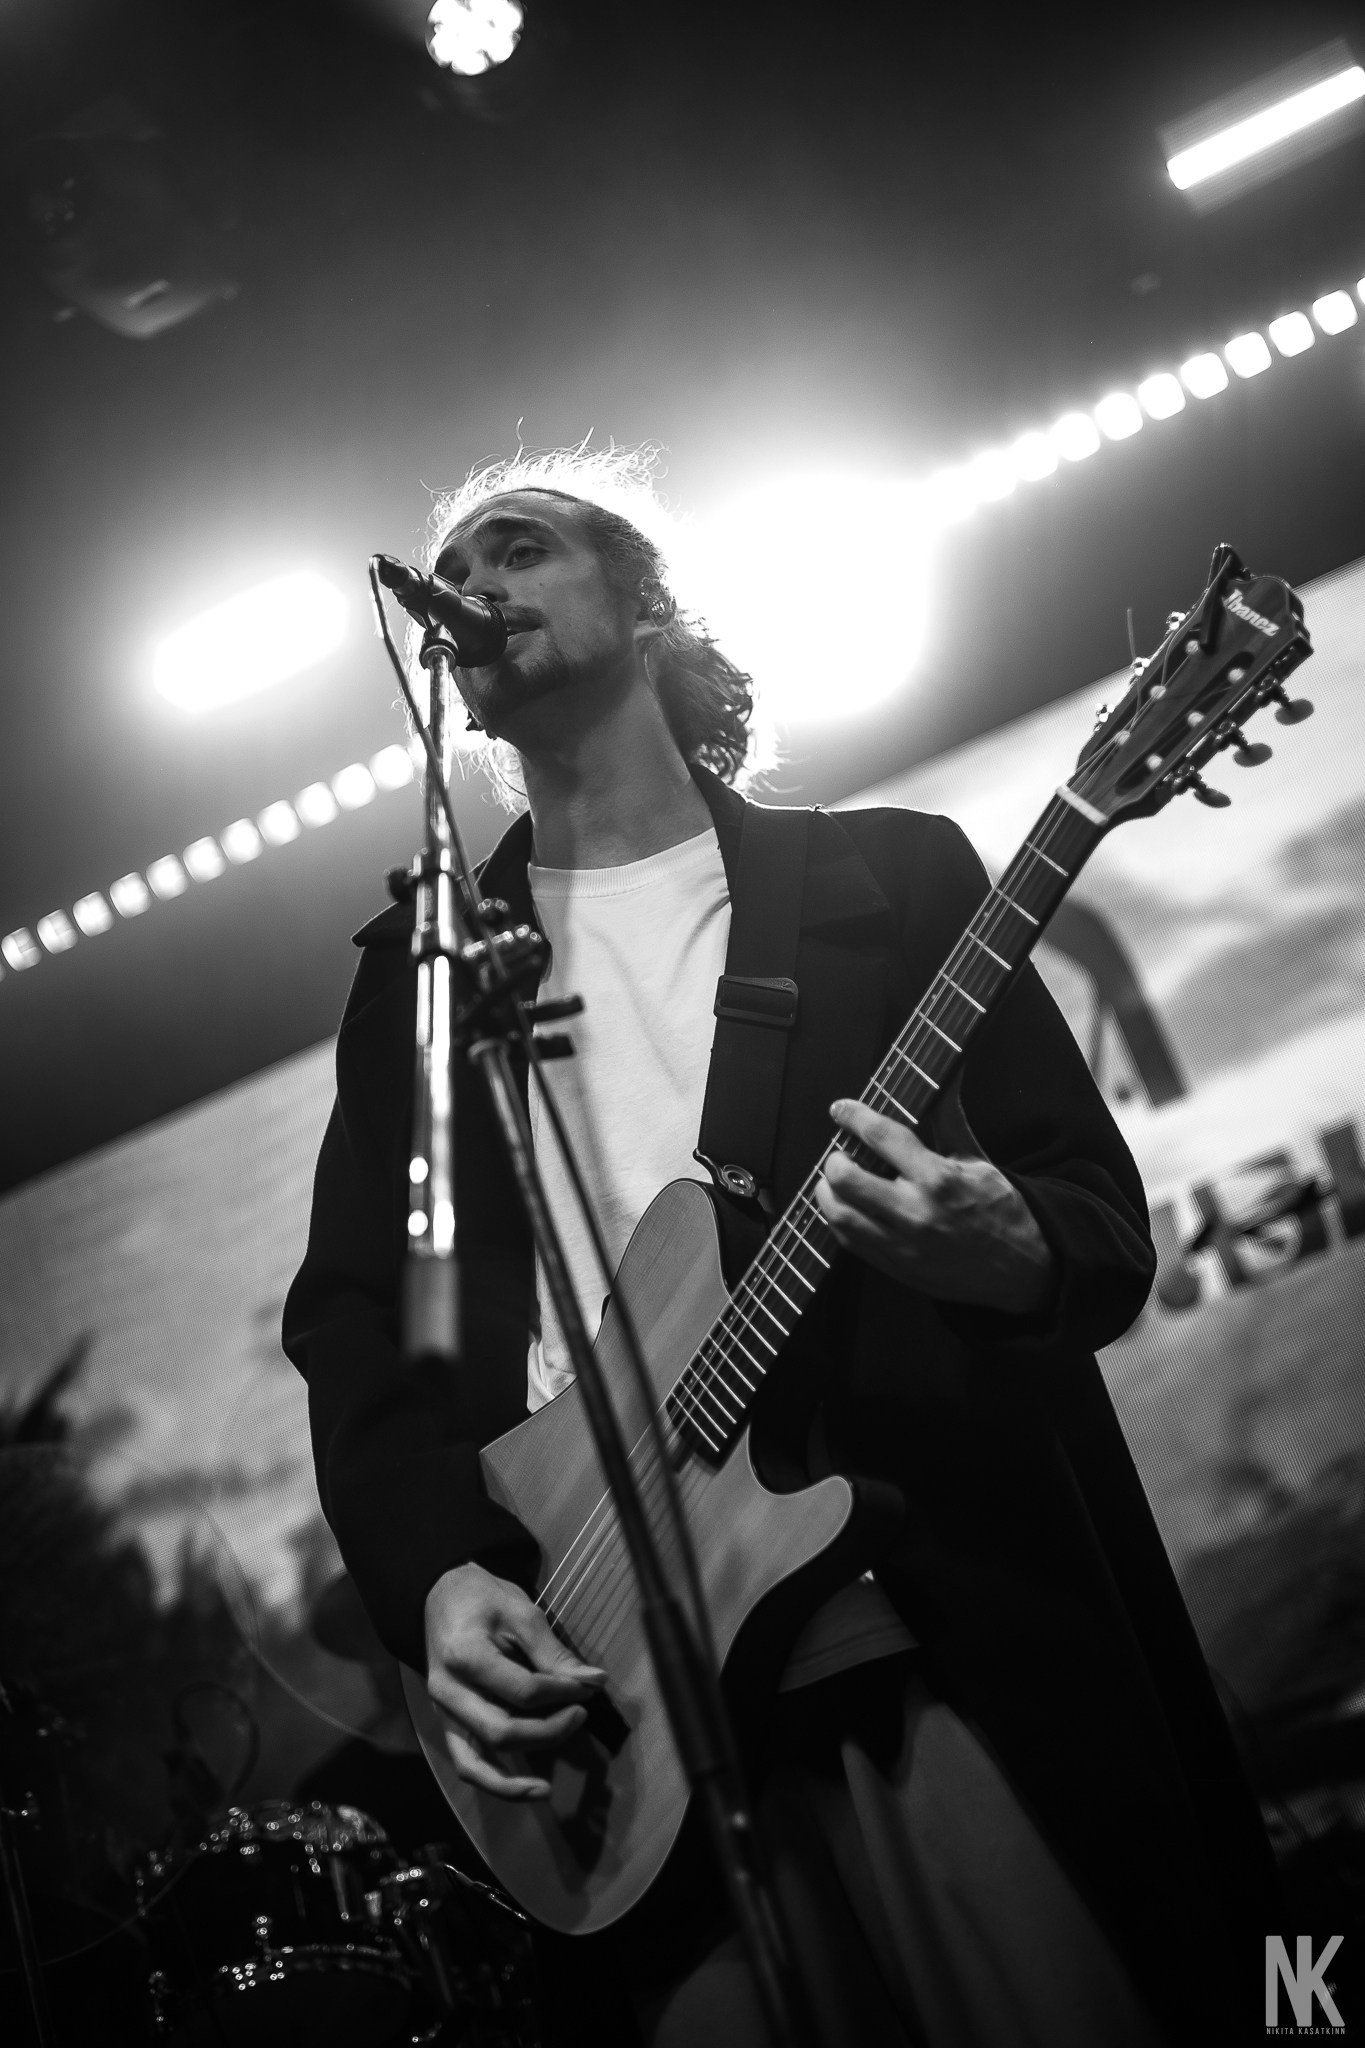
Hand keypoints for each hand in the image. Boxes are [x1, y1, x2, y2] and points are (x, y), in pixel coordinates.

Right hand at [424, 1561, 606, 1800]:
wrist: (439, 1597)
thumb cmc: (482, 1598)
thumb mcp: (521, 1612)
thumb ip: (554, 1652)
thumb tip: (595, 1681)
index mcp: (465, 1655)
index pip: (523, 1690)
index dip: (563, 1692)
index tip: (590, 1685)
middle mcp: (448, 1692)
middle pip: (502, 1731)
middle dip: (548, 1731)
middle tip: (581, 1714)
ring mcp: (442, 1712)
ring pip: (477, 1763)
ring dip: (516, 1778)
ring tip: (549, 1785)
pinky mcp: (447, 1724)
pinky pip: (468, 1765)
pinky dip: (496, 1784)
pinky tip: (529, 1789)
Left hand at [815, 1098, 1054, 1314]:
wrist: (1024, 1269)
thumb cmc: (1003, 1212)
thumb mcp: (979, 1164)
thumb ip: (946, 1129)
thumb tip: (935, 1090)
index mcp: (939, 1179)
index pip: (882, 1136)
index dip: (853, 1116)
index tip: (841, 1109)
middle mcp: (916, 1212)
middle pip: (846, 1178)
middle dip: (834, 1159)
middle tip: (838, 1154)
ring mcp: (904, 1245)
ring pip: (840, 1215)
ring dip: (827, 1192)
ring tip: (834, 1182)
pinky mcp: (898, 1268)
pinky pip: (850, 1243)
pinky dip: (840, 1221)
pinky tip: (847, 1209)